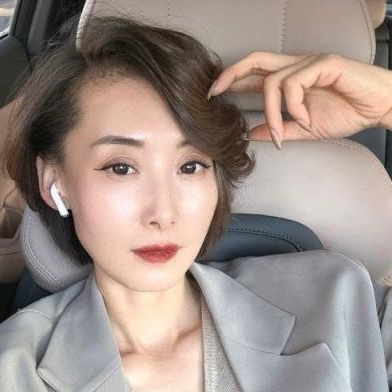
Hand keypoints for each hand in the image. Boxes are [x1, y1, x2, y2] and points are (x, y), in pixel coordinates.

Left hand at [207, 52, 391, 147]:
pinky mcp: (325, 64)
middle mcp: (296, 66)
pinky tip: (305, 119)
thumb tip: (250, 135)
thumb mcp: (303, 128)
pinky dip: (294, 107)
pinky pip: (295, 84)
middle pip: (255, 60)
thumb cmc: (346, 112)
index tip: (212, 95)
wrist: (379, 108)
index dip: (231, 80)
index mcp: (290, 79)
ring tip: (279, 133)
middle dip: (231, 74)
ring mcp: (310, 63)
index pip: (254, 73)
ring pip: (273, 81)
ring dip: (271, 112)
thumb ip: (278, 129)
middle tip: (214, 92)